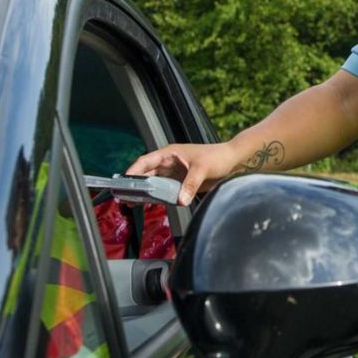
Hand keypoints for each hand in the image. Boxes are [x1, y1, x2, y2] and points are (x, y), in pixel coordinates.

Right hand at [126, 142, 240, 204]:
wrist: (233, 162)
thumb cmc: (218, 157)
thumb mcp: (202, 169)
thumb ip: (190, 184)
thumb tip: (181, 200)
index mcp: (169, 154)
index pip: (145, 161)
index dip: (133, 171)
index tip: (123, 181)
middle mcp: (169, 164)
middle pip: (146, 175)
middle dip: (135, 185)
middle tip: (124, 196)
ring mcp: (175, 174)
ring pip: (155, 184)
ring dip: (146, 193)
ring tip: (133, 202)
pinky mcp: (182, 184)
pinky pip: (166, 192)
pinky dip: (159, 197)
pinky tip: (152, 204)